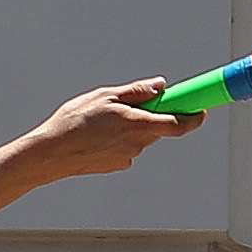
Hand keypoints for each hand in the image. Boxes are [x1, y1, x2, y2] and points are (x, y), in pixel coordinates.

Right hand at [26, 81, 197, 180]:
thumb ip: (136, 92)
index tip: (201, 108)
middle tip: (133, 103)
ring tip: (103, 120)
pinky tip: (97, 134)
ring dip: (132, 126)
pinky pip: (127, 147)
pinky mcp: (117, 165)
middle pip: (159, 127)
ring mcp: (129, 156)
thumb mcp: (105, 96)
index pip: (180, 124)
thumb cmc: (73, 123)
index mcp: (139, 124)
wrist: (50, 153)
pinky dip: (119, 139)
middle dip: (152, 114)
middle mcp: (139, 144)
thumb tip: (159, 87)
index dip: (194, 116)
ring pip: (141, 137)